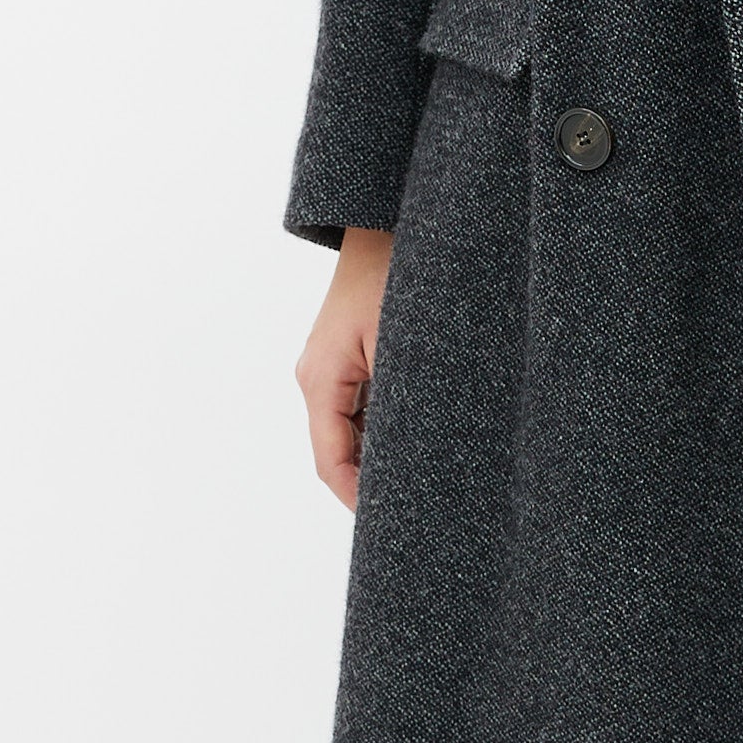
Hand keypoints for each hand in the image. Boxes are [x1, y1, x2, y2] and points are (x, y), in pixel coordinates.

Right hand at [296, 228, 392, 508]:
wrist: (385, 219)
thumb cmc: (396, 273)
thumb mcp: (402, 346)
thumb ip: (399, 405)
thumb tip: (409, 458)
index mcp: (320, 380)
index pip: (331, 462)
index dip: (358, 498)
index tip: (391, 523)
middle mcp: (316, 377)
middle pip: (338, 451)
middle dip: (372, 480)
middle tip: (417, 506)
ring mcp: (330, 367)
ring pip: (352, 430)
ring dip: (381, 452)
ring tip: (425, 474)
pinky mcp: (347, 356)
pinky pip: (361, 405)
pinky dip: (385, 425)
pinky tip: (418, 432)